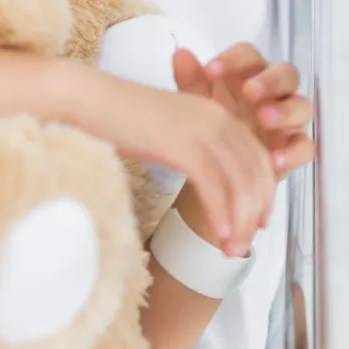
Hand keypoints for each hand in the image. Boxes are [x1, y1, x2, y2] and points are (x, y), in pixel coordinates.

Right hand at [75, 69, 275, 252]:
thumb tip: (204, 186)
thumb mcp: (166, 134)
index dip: (263, 194)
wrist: (86, 99)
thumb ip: (189, 151)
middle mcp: (216, 116)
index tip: (256, 224)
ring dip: (239, 221)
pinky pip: (214, 184)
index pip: (257, 157)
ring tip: (231, 250)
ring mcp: (201, 128)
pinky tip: (220, 235)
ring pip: (239, 182)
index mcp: (214, 112)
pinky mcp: (182, 142)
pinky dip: (220, 213)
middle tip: (242, 247)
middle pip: (254, 172)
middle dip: (253, 214)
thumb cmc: (116, 119)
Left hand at [173, 43, 315, 227]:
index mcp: (249, 74)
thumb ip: (191, 79)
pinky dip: (293, 152)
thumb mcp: (196, 102)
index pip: (250, 55)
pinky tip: (273, 158)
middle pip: (286, 74)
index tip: (211, 70)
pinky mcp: (294, 147)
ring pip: (301, 106)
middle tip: (249, 91)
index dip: (233, 59)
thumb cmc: (212, 123)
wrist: (216, 165)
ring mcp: (288, 120)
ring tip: (263, 119)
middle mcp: (274, 93)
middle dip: (270, 80)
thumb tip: (180, 53)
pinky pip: (304, 147)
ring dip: (285, 111)